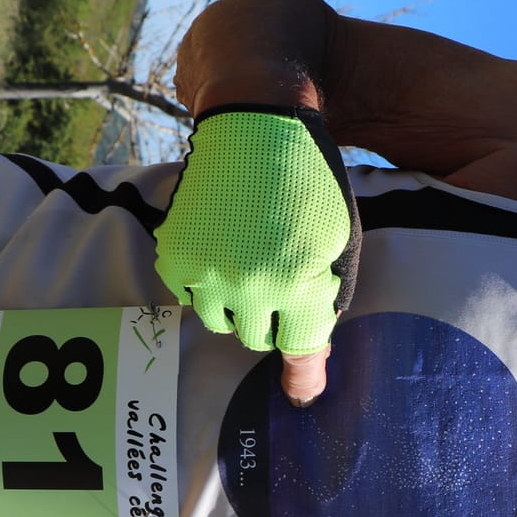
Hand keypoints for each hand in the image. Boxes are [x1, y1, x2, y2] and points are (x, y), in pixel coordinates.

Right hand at [153, 104, 360, 403]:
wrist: (257, 121)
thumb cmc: (312, 182)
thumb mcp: (340, 240)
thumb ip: (328, 302)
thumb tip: (311, 371)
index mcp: (297, 283)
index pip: (301, 350)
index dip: (304, 376)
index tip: (302, 396)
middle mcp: (248, 285)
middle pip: (259, 339)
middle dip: (274, 318)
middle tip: (283, 282)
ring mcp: (206, 270)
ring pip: (220, 322)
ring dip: (239, 305)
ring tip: (253, 266)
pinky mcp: (176, 251)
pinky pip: (188, 294)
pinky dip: (206, 282)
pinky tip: (224, 252)